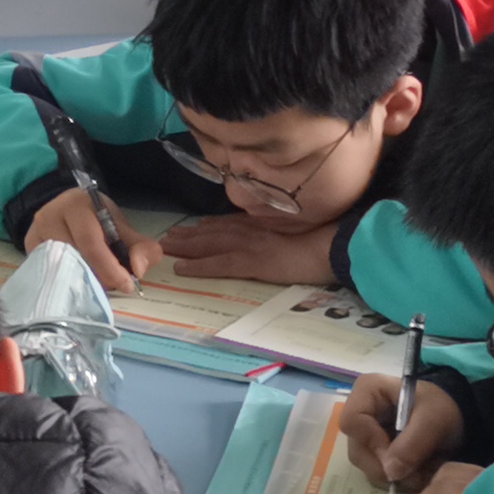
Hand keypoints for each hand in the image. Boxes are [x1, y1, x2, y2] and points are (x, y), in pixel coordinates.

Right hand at [21, 186, 158, 292]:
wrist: (64, 212)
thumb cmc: (95, 219)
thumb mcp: (120, 226)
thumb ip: (140, 246)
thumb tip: (139, 269)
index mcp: (76, 204)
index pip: (91, 241)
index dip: (110, 267)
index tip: (127, 284)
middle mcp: (49, 216)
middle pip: (75, 258)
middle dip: (99, 277)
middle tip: (113, 285)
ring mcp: (35, 234)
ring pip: (61, 269)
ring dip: (84, 281)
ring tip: (97, 281)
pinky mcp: (29, 250)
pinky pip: (49, 274)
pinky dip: (67, 283)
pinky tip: (78, 283)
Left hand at [162, 212, 342, 282]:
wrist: (329, 246)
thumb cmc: (317, 239)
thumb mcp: (290, 229)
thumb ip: (270, 229)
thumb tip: (255, 234)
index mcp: (258, 223)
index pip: (223, 224)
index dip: (201, 227)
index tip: (184, 229)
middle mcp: (248, 230)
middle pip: (210, 232)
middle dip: (186, 236)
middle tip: (164, 239)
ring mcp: (248, 245)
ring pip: (208, 245)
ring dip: (185, 247)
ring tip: (165, 249)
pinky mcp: (252, 262)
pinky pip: (219, 264)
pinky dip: (200, 266)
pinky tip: (183, 269)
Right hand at [340, 372, 466, 493]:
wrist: (454, 415)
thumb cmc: (442, 407)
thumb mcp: (433, 420)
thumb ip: (413, 443)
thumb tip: (390, 472)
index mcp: (367, 391)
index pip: (352, 421)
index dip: (372, 442)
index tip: (397, 454)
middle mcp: (360, 411)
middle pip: (357, 449)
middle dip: (387, 466)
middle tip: (416, 473)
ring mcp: (365, 434)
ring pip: (366, 465)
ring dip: (395, 476)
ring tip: (421, 473)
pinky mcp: (373, 450)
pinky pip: (377, 472)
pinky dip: (398, 479)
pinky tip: (416, 473)